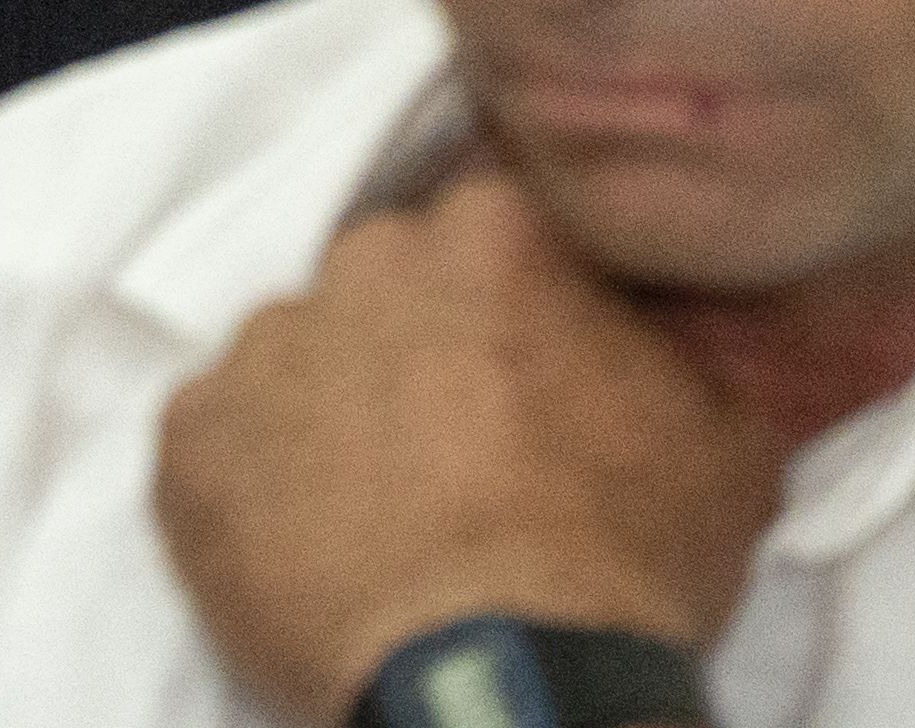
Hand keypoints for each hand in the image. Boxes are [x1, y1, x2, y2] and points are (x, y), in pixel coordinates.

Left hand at [151, 166, 779, 722]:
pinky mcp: (190, 441)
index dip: (512, 307)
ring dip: (333, 418)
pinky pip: (221, 444)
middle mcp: (361, 263)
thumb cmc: (624, 564)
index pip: (492, 233)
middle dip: (417, 352)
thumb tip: (663, 336)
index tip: (525, 371)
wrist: (506, 681)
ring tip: (387, 516)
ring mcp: (262, 348)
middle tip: (460, 450)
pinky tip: (317, 550)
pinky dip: (257, 488)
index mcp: (489, 233)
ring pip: (298, 362)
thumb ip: (675, 352)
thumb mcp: (724, 439)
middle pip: (386, 288)